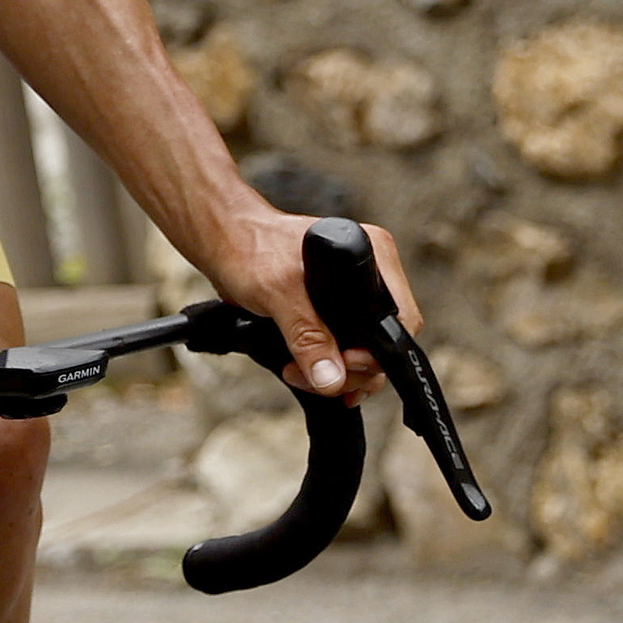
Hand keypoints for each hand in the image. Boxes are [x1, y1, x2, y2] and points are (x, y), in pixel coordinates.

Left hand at [192, 209, 419, 401]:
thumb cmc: (249, 248)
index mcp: (374, 257)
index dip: (379, 352)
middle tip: (318, 381)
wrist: (221, 241)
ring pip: (363, 351)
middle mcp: (371, 276)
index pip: (401, 319)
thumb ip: (307, 334)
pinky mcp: (332, 312)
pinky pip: (342, 348)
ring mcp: (353, 296)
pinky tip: (310, 377)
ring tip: (300, 376)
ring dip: (337, 374)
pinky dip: (328, 367)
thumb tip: (332, 378)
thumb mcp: (279, 291)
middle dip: (352, 370)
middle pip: (383, 342)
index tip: (346, 364)